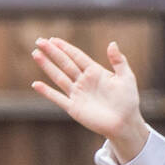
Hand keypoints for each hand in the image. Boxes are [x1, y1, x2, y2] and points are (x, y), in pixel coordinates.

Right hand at [31, 36, 147, 157]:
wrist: (126, 124)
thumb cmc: (128, 101)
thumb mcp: (127, 78)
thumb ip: (119, 61)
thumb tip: (112, 43)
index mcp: (95, 72)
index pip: (77, 56)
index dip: (65, 47)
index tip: (53, 39)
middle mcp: (84, 81)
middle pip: (65, 63)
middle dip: (52, 52)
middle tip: (39, 41)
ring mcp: (78, 94)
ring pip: (59, 77)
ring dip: (47, 66)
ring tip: (36, 54)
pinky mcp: (75, 108)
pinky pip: (58, 98)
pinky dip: (47, 92)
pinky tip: (36, 84)